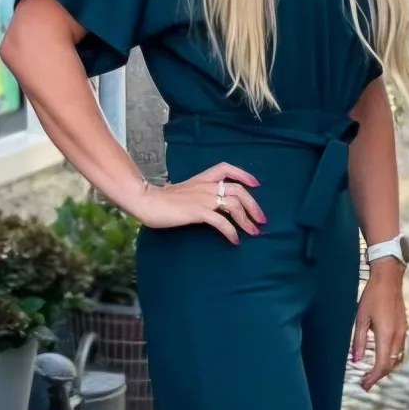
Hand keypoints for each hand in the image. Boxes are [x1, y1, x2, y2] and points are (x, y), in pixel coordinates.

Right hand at [133, 162, 264, 244]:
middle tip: (261, 220)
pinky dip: (231, 231)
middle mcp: (206, 186)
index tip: (255, 184)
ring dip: (247, 220)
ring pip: (234, 205)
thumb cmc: (162, 199)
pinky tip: (234, 240)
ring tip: (253, 232)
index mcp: (202, 179)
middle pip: (238, 190)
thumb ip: (197, 193)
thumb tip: (209, 204)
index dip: (244, 175)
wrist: (147, 201)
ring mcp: (203, 198)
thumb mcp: (183, 191)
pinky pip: (221, 221)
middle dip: (253, 205)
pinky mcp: (198, 212)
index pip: (227, 169)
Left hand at [352, 259, 406, 390]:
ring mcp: (403, 332)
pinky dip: (391, 359)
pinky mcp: (404, 327)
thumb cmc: (372, 297)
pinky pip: (400, 350)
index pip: (382, 365)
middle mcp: (398, 336)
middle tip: (365, 382)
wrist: (389, 279)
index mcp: (386, 335)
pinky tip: (381, 358)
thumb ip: (359, 341)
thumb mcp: (360, 319)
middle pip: (391, 365)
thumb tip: (356, 360)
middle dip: (378, 376)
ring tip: (372, 373)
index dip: (373, 378)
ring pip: (397, 358)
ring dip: (386, 368)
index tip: (364, 385)